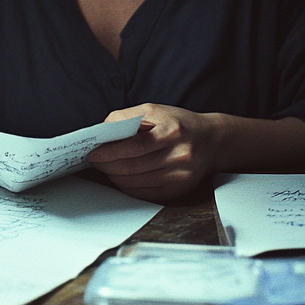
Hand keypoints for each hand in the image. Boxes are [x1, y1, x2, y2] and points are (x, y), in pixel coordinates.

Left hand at [86, 104, 218, 201]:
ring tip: (105, 168)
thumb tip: (102, 130)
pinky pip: (145, 194)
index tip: (93, 153)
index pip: (135, 146)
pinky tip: (121, 178)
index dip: (111, 151)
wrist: (211, 141)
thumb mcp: (155, 110)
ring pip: (137, 182)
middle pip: (134, 167)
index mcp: (173, 132)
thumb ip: (127, 117)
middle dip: (108, 166)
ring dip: (115, 177)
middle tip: (95, 162)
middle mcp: (179, 156)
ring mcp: (180, 176)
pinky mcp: (179, 190)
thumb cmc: (179, 123)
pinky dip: (128, 187)